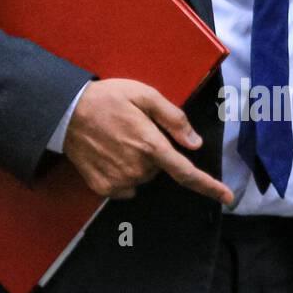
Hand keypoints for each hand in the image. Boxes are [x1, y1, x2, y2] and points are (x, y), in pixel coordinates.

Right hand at [63, 78, 233, 204]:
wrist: (65, 113)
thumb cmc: (107, 99)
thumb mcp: (144, 95)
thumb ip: (173, 118)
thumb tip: (195, 143)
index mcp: (150, 145)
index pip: (186, 172)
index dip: (209, 186)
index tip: (227, 197)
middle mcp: (138, 168)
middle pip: (159, 168)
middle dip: (153, 152)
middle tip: (133, 130)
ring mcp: (119, 181)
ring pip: (142, 177)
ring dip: (137, 163)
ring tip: (117, 139)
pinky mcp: (104, 188)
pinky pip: (125, 187)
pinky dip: (122, 173)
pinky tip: (108, 154)